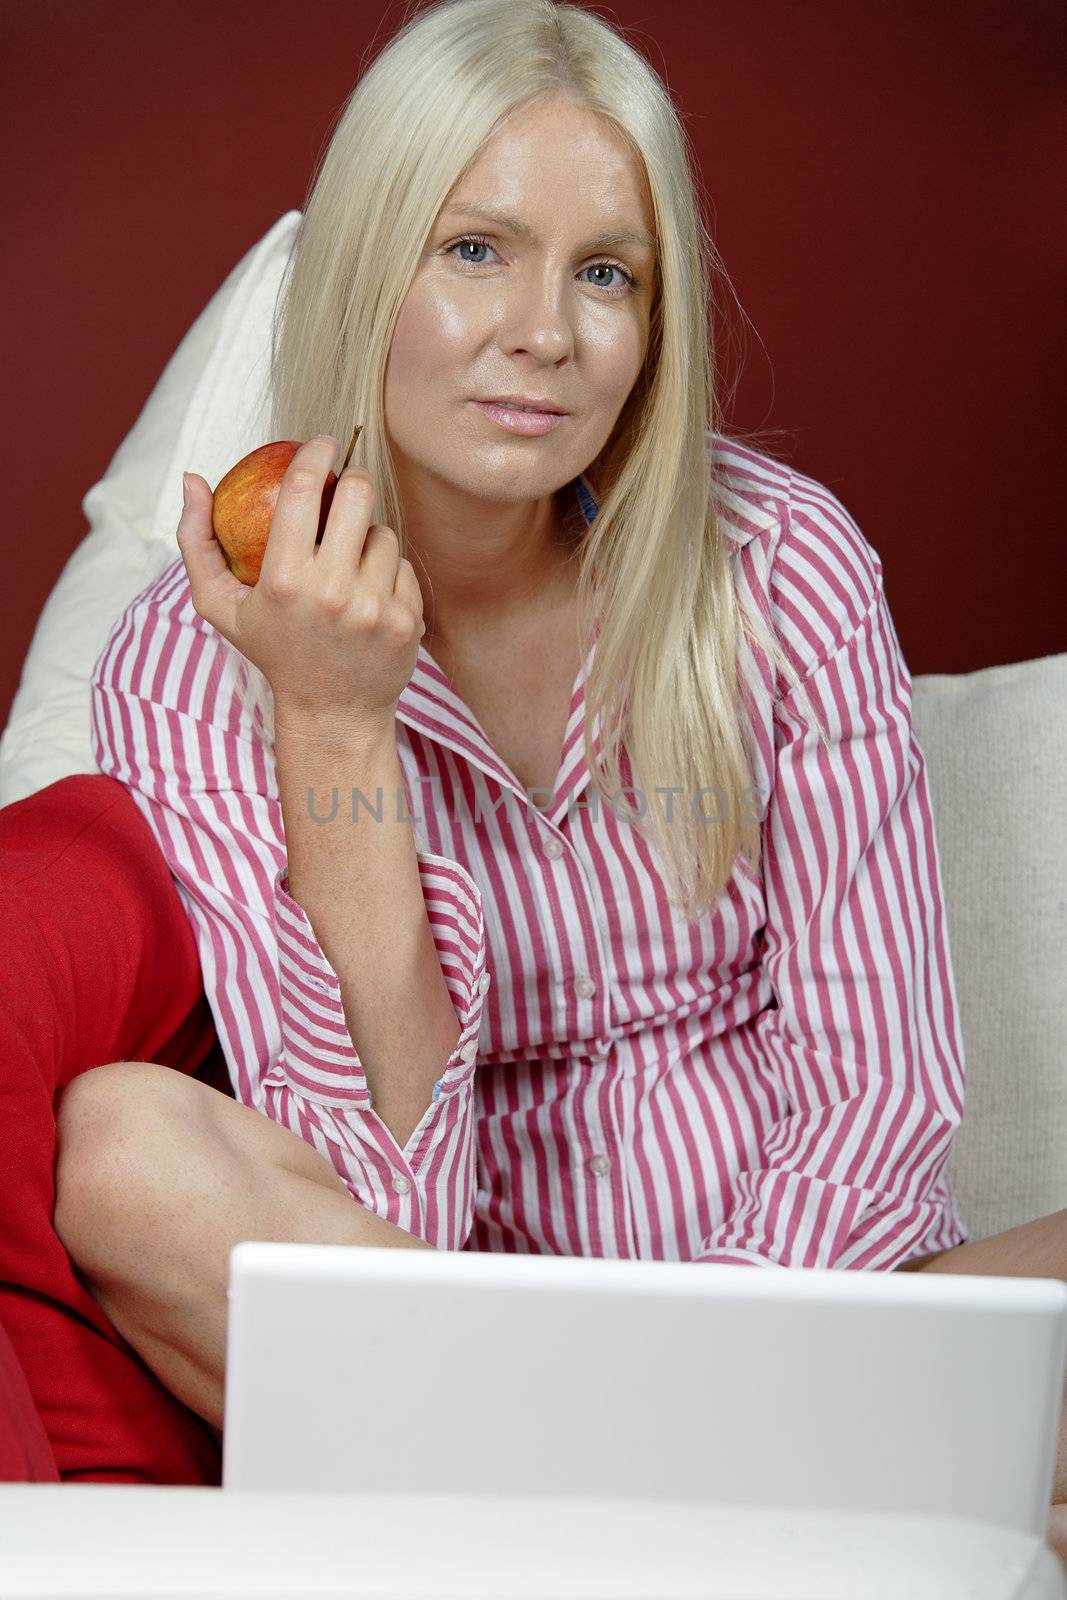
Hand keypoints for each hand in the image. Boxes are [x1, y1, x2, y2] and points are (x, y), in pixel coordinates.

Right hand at [176, 435, 424, 732]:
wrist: (333, 712)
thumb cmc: (273, 651)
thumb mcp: (220, 607)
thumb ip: (197, 543)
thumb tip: (192, 479)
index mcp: (283, 581)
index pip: (302, 490)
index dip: (315, 453)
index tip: (323, 442)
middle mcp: (331, 592)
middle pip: (357, 495)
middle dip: (352, 478)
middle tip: (345, 483)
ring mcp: (374, 607)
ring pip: (383, 533)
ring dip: (367, 535)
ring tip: (349, 562)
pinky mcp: (407, 620)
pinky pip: (403, 566)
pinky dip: (387, 571)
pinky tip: (369, 595)